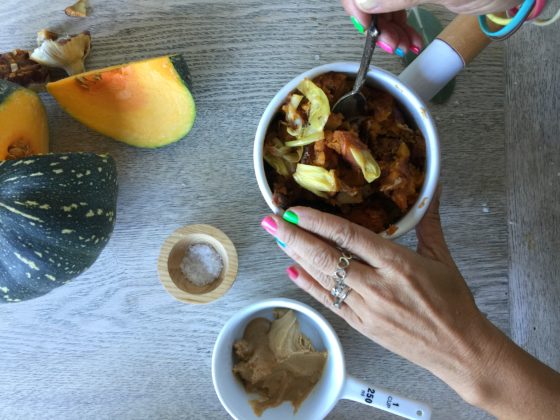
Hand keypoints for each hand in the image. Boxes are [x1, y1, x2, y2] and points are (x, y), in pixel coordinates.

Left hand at [261, 190, 501, 399]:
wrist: (459, 349)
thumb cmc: (453, 302)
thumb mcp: (442, 257)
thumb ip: (429, 221)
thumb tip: (433, 187)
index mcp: (397, 264)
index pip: (348, 236)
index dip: (317, 221)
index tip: (296, 210)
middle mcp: (377, 286)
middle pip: (326, 257)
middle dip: (294, 237)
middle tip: (271, 221)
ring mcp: (366, 308)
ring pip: (322, 278)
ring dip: (296, 257)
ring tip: (278, 239)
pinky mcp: (361, 326)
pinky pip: (328, 302)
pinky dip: (308, 286)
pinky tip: (292, 271)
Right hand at [340, 0, 518, 54]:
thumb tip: (363, 4)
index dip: (357, 7)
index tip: (367, 30)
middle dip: (375, 23)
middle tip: (391, 45)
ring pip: (380, 5)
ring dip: (387, 30)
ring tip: (404, 47)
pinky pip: (396, 8)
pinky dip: (399, 27)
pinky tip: (410, 41)